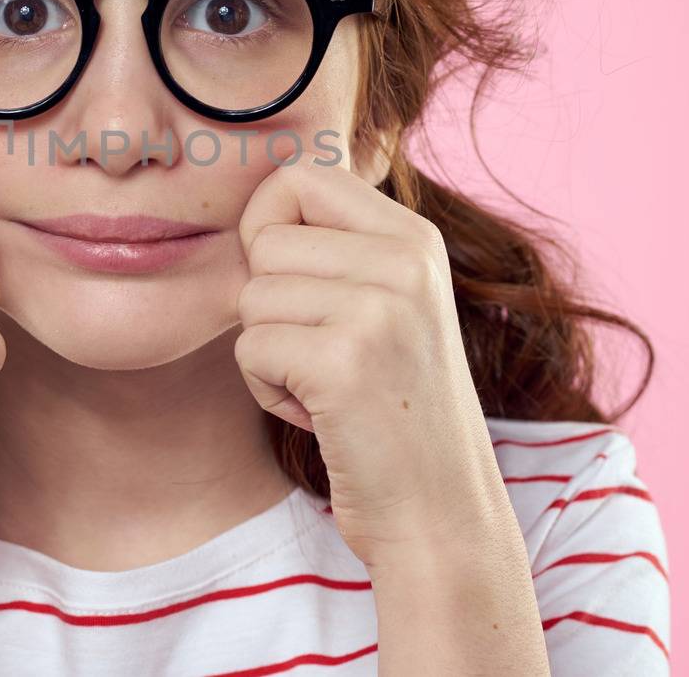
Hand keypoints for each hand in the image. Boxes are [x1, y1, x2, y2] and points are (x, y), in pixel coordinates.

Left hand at [233, 160, 509, 566]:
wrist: (438, 512)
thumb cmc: (391, 411)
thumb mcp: (387, 306)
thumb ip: (336, 250)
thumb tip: (251, 201)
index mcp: (415, 238)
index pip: (299, 176)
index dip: (269, 226)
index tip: (292, 282)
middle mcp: (405, 261)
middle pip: (265, 239)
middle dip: (269, 304)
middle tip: (322, 353)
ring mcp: (379, 309)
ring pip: (251, 296)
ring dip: (268, 354)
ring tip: (325, 386)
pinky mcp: (344, 361)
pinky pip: (250, 348)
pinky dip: (268, 390)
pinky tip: (321, 413)